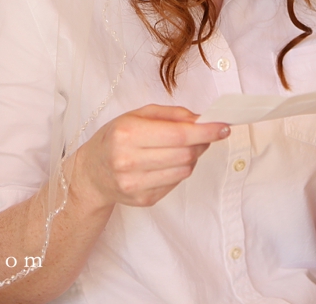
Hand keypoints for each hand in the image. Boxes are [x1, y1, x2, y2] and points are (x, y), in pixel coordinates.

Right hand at [73, 104, 229, 208]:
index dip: (206, 132)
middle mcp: (129, 161)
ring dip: (193, 156)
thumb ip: (171, 114)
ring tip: (186, 147)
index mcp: (127, 134)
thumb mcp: (136, 115)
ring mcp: (136, 184)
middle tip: (207, 134)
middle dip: (203, 142)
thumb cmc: (116, 138)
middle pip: (185, 154)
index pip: (178, 135)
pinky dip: (180, 170)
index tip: (224, 126)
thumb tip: (201, 119)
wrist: (91, 172)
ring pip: (184, 170)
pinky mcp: (144, 200)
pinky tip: (169, 162)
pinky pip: (176, 183)